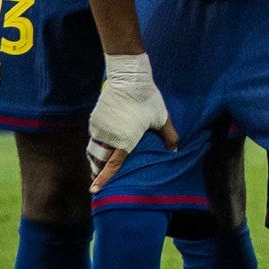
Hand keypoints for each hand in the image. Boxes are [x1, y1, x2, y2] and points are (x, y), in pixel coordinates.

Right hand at [87, 52, 176, 186]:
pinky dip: (95, 144)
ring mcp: (100, 128)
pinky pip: (93, 137)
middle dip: (96, 172)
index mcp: (125, 141)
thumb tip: (175, 150)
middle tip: (95, 179)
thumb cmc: (147, 99)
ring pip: (93, 150)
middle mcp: (109, 137)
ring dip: (94, 159)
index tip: (94, 190)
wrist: (128, 78)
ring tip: (96, 167)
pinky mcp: (95, 119)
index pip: (113, 165)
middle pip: (99, 160)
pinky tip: (100, 146)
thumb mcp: (161, 118)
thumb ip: (169, 136)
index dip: (104, 179)